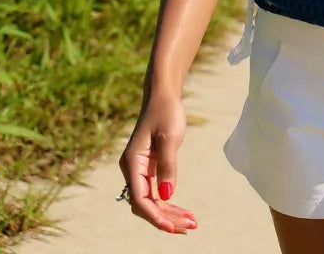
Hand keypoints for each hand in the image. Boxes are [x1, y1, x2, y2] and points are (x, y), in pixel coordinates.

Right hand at [118, 92, 197, 232]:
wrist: (163, 95)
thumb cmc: (166, 112)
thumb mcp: (169, 137)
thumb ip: (168, 167)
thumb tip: (167, 196)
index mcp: (132, 163)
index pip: (140, 199)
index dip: (155, 216)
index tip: (173, 227)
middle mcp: (132, 170)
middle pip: (146, 205)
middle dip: (166, 219)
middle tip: (190, 227)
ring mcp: (140, 171)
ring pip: (152, 202)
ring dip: (169, 214)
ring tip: (191, 223)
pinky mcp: (149, 169)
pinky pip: (157, 193)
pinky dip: (169, 203)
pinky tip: (184, 211)